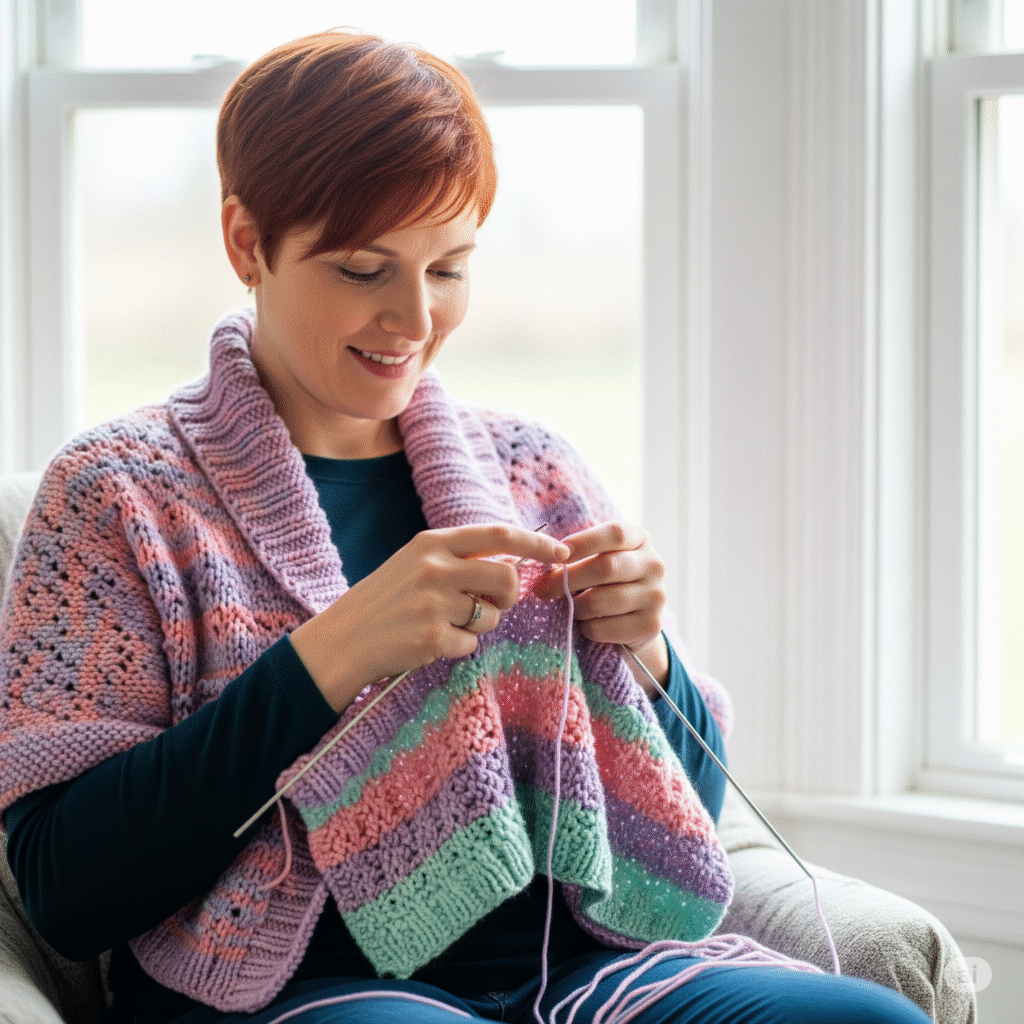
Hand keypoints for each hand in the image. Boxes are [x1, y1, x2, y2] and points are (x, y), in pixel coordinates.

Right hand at [291, 524, 570, 712]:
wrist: (340, 640)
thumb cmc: (385, 601)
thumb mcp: (417, 564)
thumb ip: (460, 559)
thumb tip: (513, 564)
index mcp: (433, 543)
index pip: (499, 534)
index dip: (536, 543)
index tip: (562, 552)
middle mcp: (435, 567)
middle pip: (506, 578)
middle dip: (509, 597)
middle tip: (492, 606)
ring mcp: (432, 603)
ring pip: (491, 616)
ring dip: (479, 626)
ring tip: (444, 624)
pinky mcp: (430, 637)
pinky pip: (471, 645)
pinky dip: (458, 648)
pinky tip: (430, 643)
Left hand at [533, 522, 668, 692]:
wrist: (634, 623)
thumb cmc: (606, 584)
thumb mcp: (598, 560)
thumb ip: (579, 555)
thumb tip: (543, 559)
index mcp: (640, 540)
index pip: (615, 534)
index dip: (584, 542)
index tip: (557, 553)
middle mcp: (654, 565)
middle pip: (606, 568)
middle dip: (567, 579)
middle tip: (542, 589)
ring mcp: (656, 596)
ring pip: (601, 601)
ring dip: (576, 607)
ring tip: (571, 608)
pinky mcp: (651, 626)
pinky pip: (604, 628)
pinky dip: (587, 628)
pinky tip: (589, 625)